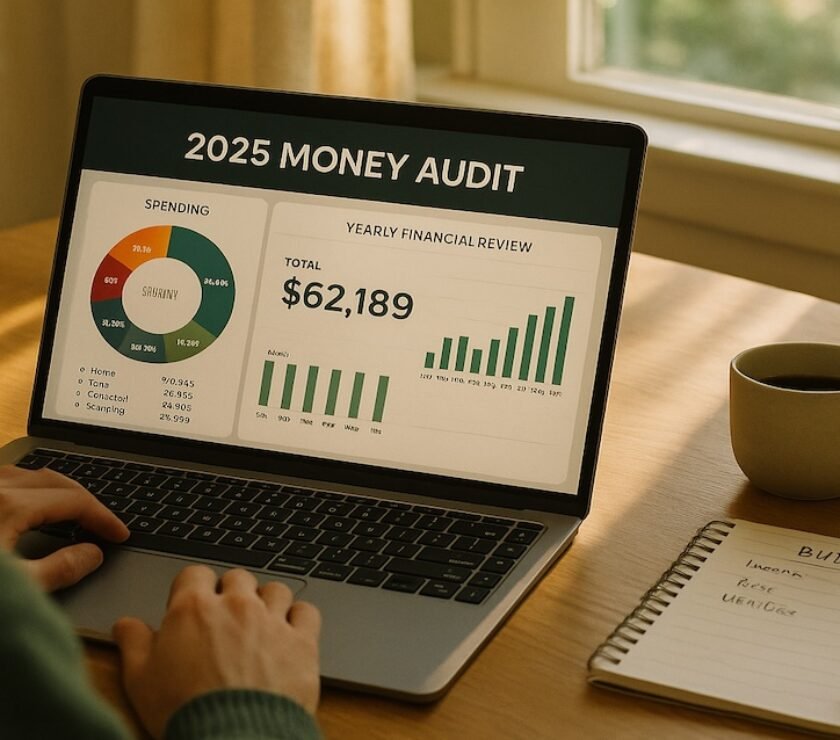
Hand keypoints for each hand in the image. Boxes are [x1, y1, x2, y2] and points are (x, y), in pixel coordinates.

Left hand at [0, 465, 128, 589]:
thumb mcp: (16, 588)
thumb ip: (59, 570)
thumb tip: (92, 555)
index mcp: (8, 506)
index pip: (74, 501)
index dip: (103, 518)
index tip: (119, 534)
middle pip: (55, 481)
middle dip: (86, 501)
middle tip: (103, 524)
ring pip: (28, 475)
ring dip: (57, 490)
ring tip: (72, 511)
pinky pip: (7, 480)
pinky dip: (29, 488)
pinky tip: (29, 504)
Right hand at [113, 566, 321, 738]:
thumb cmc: (184, 712)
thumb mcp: (141, 681)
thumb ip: (134, 644)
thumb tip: (125, 624)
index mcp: (194, 609)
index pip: (194, 574)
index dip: (193, 589)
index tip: (193, 605)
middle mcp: (236, 605)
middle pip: (237, 577)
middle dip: (231, 592)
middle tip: (226, 619)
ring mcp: (272, 620)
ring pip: (275, 589)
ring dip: (267, 602)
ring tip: (260, 625)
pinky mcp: (301, 641)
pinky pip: (307, 611)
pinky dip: (299, 618)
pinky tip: (291, 632)